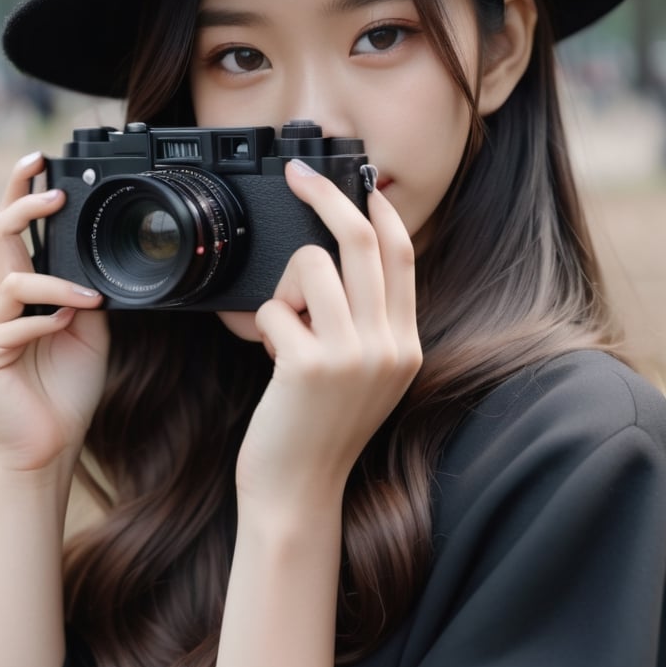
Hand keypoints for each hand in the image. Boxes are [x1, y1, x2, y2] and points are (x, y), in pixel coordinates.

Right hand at [0, 152, 108, 474]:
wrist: (49, 446)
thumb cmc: (67, 389)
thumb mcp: (89, 333)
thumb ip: (88, 297)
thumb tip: (99, 268)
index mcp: (27, 292)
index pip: (20, 231)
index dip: (27, 193)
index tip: (45, 161)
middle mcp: (2, 301)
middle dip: (22, 201)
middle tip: (50, 184)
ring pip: (12, 278)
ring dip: (56, 283)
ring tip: (88, 298)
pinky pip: (15, 323)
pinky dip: (47, 321)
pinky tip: (67, 326)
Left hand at [236, 159, 420, 512]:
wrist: (298, 492)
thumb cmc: (319, 429)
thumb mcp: (364, 376)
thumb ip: (366, 324)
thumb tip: (338, 261)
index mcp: (406, 343)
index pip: (402, 254)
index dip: (380, 210)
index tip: (359, 182)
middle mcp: (389, 345)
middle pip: (362, 239)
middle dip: (326, 194)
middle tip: (299, 173)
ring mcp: (353, 355)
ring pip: (311, 263)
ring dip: (285, 287)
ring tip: (284, 329)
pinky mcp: (310, 365)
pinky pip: (273, 307)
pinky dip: (260, 326)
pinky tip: (269, 357)